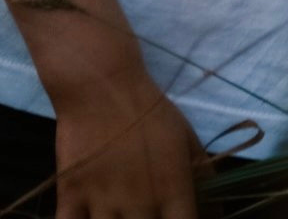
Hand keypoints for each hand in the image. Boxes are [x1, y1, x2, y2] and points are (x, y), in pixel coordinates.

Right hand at [53, 62, 210, 218]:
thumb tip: (217, 214)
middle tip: (146, 216)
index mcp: (172, 188)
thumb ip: (203, 177)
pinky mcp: (71, 195)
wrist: (101, 83)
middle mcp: (140, 202)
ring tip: (121, 217)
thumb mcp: (186, 136)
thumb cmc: (148, 109)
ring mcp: (102, 201)